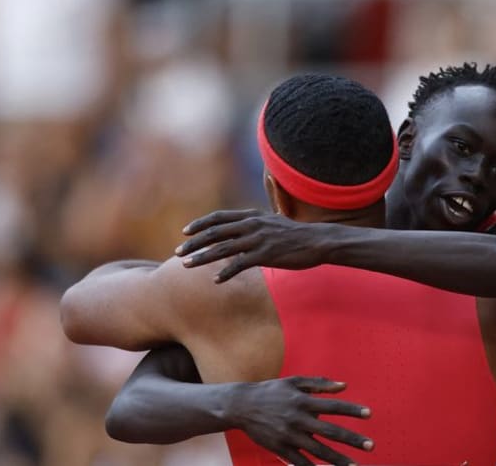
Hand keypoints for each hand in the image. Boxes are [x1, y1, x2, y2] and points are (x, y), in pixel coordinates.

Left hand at [175, 209, 329, 282]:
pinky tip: (216, 280)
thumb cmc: (296, 234)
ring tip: (187, 265)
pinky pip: (239, 264)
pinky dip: (226, 272)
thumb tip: (241, 228)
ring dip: (202, 257)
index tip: (185, 232)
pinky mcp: (265, 255)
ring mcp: (257, 240)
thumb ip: (255, 223)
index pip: (218, 217)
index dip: (200, 224)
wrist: (317, 241)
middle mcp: (251, 225)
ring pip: (222, 248)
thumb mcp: (273, 221)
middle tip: (178, 252)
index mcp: (252, 216)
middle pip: (215, 232)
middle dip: (194, 243)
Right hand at [234, 376, 372, 464]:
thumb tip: (344, 386)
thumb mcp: (294, 381)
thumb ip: (319, 383)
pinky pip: (300, 462)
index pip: (333, 406)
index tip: (369, 414)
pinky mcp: (280, 448)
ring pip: (318, 451)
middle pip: (330, 432)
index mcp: (303, 401)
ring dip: (338, 460)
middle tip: (371, 446)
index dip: (352, 410)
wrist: (241, 405)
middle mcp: (298, 419)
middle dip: (352, 440)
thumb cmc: (271, 391)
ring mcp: (289, 435)